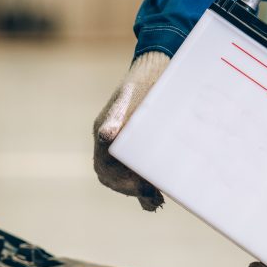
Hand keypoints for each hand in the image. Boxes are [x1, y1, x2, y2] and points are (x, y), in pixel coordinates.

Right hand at [93, 51, 170, 210]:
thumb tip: (106, 136)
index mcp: (105, 131)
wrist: (160, 65)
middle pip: (114, 178)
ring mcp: (125, 145)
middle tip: (154, 199)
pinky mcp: (141, 145)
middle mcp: (112, 142)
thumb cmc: (146, 79)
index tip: (142, 189)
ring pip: (126, 177)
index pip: (105, 169)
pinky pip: (139, 171)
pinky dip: (148, 186)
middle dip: (132, 191)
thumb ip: (118, 115)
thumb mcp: (133, 94)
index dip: (121, 183)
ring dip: (140, 192)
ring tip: (158, 201)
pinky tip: (161, 195)